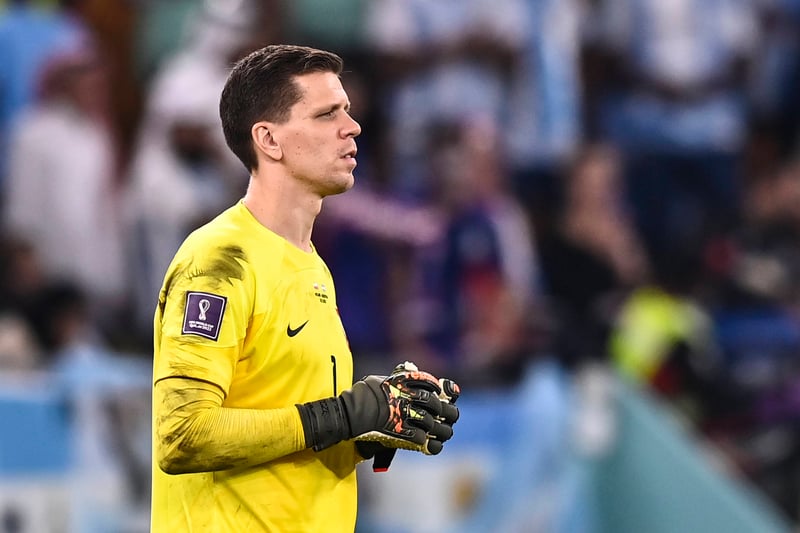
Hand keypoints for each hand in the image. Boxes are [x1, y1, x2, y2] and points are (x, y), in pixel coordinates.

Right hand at [296, 362, 459, 453]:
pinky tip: (432, 443)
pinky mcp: (401, 433)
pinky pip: (422, 438)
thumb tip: (406, 372)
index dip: (436, 387)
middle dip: (447, 410)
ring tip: (446, 431)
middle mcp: (406, 397)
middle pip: (435, 403)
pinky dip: (430, 442)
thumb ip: (395, 379)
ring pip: (432, 422)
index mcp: (401, 382)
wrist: (349, 415)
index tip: (440, 392)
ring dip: (442, 428)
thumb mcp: (378, 380)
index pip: (427, 382)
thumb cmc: (361, 396)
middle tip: (452, 415)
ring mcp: (404, 415)